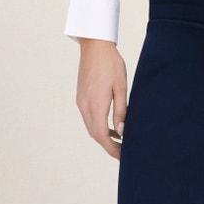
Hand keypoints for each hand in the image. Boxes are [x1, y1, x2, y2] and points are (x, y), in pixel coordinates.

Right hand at [76, 38, 127, 159]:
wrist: (95, 46)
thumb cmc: (111, 64)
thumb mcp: (121, 87)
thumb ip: (121, 111)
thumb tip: (121, 131)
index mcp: (96, 105)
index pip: (102, 136)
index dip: (112, 149)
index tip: (122, 156)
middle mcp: (85, 106)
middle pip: (94, 134)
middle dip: (108, 145)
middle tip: (122, 151)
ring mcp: (81, 101)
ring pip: (90, 126)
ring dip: (102, 135)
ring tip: (118, 140)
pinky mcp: (80, 97)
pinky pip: (88, 117)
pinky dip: (98, 125)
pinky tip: (109, 125)